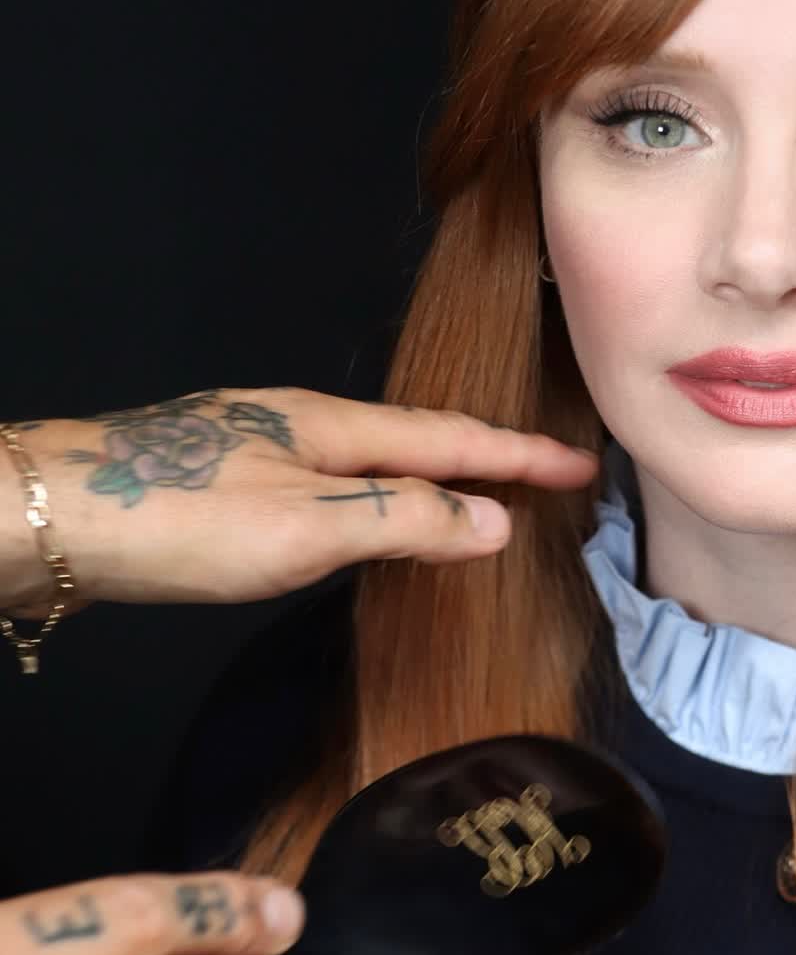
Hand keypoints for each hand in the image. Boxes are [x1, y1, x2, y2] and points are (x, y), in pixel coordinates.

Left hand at [4, 387, 599, 608]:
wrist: (45, 514)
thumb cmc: (171, 518)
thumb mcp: (305, 528)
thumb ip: (403, 522)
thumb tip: (494, 521)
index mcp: (329, 429)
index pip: (451, 441)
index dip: (520, 458)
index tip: (582, 466)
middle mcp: (297, 426)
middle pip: (414, 440)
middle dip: (486, 459)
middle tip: (546, 478)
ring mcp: (254, 448)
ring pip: (367, 463)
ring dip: (429, 480)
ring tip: (474, 499)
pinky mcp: (218, 481)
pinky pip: (326, 485)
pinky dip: (373, 501)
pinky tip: (360, 521)